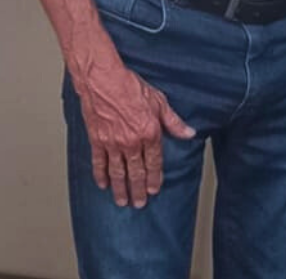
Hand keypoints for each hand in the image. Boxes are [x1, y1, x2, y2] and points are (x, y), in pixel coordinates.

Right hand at [74, 60, 194, 207]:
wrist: (103, 80)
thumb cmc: (131, 87)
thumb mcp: (160, 102)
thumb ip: (174, 122)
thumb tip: (189, 133)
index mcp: (149, 133)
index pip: (154, 162)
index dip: (154, 178)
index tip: (154, 190)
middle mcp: (131, 141)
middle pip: (135, 172)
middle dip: (138, 190)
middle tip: (139, 204)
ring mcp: (112, 142)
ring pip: (117, 172)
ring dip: (120, 188)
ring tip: (122, 201)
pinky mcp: (97, 140)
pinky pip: (99, 162)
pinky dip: (100, 175)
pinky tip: (103, 185)